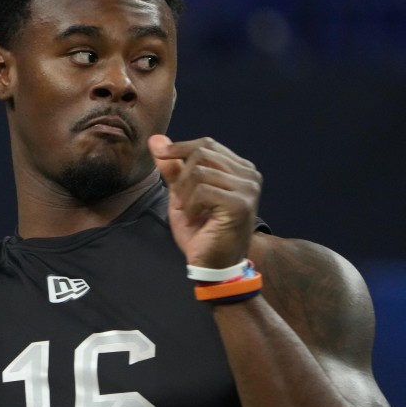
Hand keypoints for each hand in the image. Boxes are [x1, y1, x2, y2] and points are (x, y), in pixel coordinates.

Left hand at [148, 134, 261, 268]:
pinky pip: (202, 190)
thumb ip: (172, 168)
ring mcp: (248, 188)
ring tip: (188, 212)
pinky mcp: (240, 204)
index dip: (180, 147)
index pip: (207, 144)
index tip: (160, 154)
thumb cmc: (200, 232)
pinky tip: (194, 219)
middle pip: (202, 152)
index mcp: (240, 169)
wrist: (213, 266)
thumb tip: (156, 139)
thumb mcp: (181, 195)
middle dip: (181, 176)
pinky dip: (190, 205)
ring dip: (184, 194)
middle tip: (180, 200)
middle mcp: (249, 175)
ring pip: (199, 172)